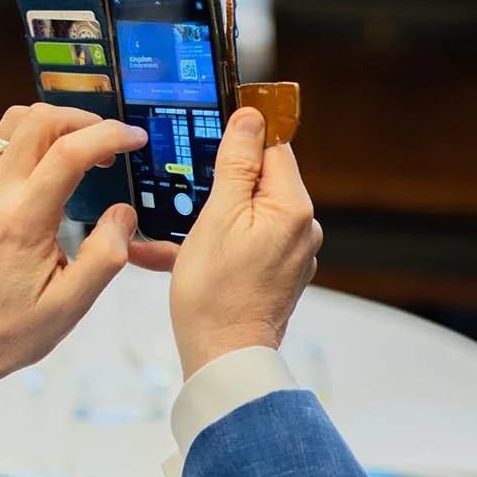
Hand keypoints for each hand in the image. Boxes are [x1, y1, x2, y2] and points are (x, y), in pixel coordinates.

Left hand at [0, 104, 168, 383]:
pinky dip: (37, 138)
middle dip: (83, 119)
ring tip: (86, 150)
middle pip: (37, 119)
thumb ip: (106, 255)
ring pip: (15, 123)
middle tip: (112, 144)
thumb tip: (124, 213)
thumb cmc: (10, 330)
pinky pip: (4, 144)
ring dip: (56, 124)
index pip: (68, 152)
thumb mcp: (70, 305)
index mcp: (23, 220)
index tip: (135, 139)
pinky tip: (59, 167)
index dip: (108, 135)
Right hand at [167, 108, 322, 376]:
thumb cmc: (215, 294)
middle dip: (221, 185)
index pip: (273, 146)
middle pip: (260, 180)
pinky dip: (216, 245)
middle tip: (188, 200)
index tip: (211, 143)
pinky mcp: (277, 275)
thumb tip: (250, 118)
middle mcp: (303, 228)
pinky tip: (178, 256)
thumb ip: (236, 163)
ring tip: (174, 236)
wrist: (223, 358)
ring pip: (248, 214)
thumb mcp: (217, 216)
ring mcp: (292, 254)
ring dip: (211, 218)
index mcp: (294, 207)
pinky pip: (246, 244)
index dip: (240, 139)